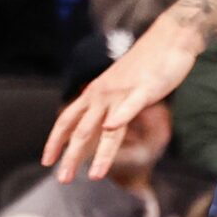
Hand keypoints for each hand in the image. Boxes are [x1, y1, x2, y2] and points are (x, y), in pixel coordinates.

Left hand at [43, 11, 202, 182]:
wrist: (169, 37)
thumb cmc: (146, 64)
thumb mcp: (120, 85)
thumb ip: (109, 104)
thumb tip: (100, 124)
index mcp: (97, 91)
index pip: (68, 118)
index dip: (56, 140)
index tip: (46, 161)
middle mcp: (104, 92)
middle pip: (82, 128)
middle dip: (71, 156)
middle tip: (62, 179)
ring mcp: (123, 91)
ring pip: (106, 126)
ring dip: (99, 153)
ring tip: (94, 176)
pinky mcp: (145, 89)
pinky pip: (131, 106)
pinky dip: (120, 117)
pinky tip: (111, 127)